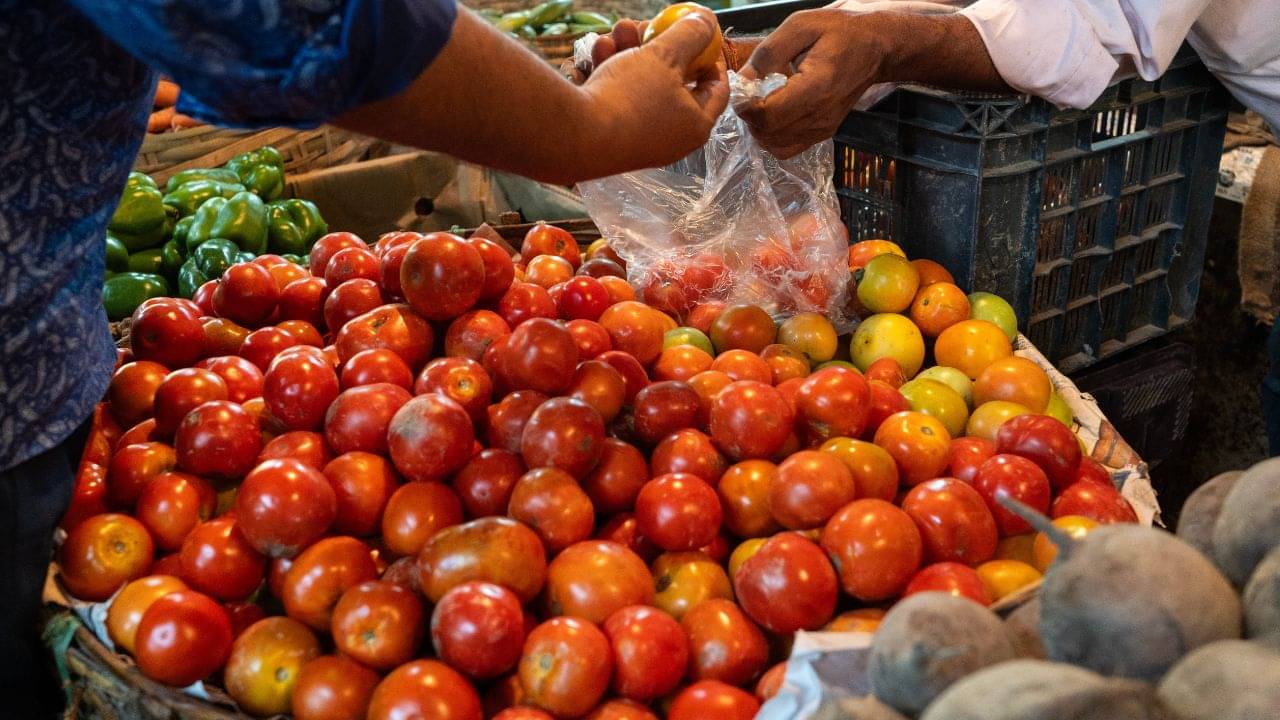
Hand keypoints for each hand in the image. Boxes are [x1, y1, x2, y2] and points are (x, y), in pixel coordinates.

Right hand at [576, 14, 728, 177]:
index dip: (711, 56)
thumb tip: (707, 22)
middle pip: (673, 81)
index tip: (698, 35)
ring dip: (630, 52)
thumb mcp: (665, 56)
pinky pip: (619, 99)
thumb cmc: (630, 98)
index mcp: (696, 124)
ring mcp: (640, 139)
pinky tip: (598, 52)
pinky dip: (611, 73)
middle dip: (658, 45)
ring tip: (616, 31)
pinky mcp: (612, 137)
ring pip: (642, 84)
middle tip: (647, 25)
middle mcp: (671, 137)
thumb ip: (690, 35)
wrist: (575, 136)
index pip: (717, 88)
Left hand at [737, 9, 890, 158]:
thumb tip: (742, 81)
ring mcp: (823, 129)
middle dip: (750, 116)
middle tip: (751, 93)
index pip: (768, 115)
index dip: (746, 106)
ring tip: (763, 102)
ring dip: (759, 127)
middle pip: (768, 133)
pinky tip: (774, 113)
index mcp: (816, 87)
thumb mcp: (800, 26)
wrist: (875, 47)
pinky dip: (772, 136)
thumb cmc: (839, 31)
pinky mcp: (823, 134)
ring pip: (774, 145)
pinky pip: (786, 148)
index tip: (743, 88)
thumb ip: (768, 54)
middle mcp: (821, 116)